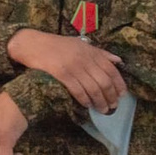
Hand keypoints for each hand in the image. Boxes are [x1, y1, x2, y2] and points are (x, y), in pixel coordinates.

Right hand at [7, 29, 125, 112]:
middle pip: (104, 81)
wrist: (33, 44)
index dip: (119, 83)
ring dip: (100, 102)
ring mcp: (73, 66)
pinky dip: (84, 100)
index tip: (122, 95)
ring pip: (93, 88)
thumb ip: (99, 53)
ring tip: (102, 110)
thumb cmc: (57, 45)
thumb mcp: (80, 44)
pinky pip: (78, 91)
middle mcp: (85, 58)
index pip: (111, 69)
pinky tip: (87, 105)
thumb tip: (118, 61)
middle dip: (111, 96)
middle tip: (113, 106)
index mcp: (91, 51)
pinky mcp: (61, 74)